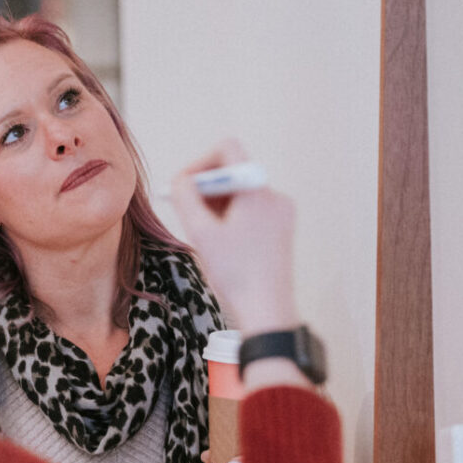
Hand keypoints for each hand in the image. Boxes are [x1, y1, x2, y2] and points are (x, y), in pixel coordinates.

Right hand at [169, 141, 298, 335]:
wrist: (266, 311)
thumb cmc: (235, 275)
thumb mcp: (200, 232)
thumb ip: (185, 196)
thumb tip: (180, 180)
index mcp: (257, 190)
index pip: (228, 150)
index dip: (200, 164)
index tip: (185, 189)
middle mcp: (274, 195)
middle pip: (233, 173)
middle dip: (206, 190)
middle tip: (189, 216)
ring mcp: (281, 212)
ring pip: (240, 193)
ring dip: (217, 206)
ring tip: (207, 236)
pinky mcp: (282, 229)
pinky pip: (251, 209)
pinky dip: (232, 218)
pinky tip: (223, 244)